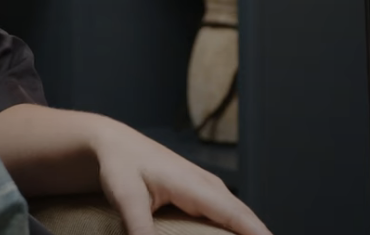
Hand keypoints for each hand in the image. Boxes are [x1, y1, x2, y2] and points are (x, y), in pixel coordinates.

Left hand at [89, 123, 271, 234]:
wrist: (112, 143)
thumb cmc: (119, 165)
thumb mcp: (126, 197)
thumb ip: (139, 228)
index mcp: (195, 185)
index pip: (237, 216)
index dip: (257, 234)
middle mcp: (208, 186)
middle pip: (244, 219)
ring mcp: (207, 189)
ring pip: (237, 217)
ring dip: (246, 232)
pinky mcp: (200, 195)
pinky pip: (226, 216)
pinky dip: (233, 229)